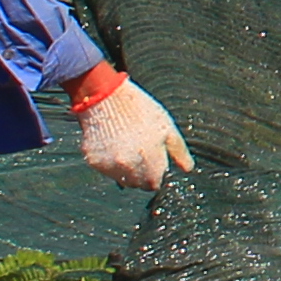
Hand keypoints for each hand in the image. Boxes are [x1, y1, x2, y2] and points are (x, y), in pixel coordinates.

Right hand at [75, 76, 193, 191]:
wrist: (107, 96)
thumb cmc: (141, 111)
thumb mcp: (168, 129)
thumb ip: (179, 153)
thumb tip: (187, 168)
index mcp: (151, 167)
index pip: (155, 184)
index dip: (156, 173)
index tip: (154, 160)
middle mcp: (129, 172)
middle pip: (137, 184)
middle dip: (141, 172)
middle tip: (140, 150)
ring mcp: (109, 168)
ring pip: (120, 178)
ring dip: (125, 168)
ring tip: (126, 144)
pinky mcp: (93, 160)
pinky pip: (104, 168)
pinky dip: (108, 160)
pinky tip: (112, 142)